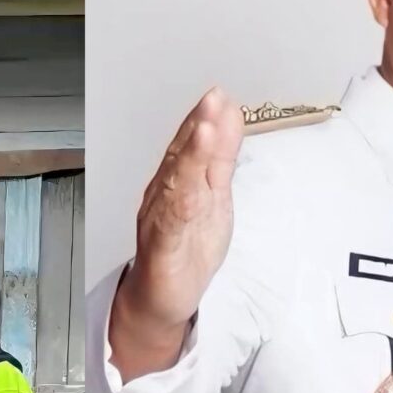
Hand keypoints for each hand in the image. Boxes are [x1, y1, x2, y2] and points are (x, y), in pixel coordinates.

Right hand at [109, 88, 245, 377]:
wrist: (161, 297)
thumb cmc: (187, 245)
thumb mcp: (214, 196)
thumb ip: (220, 158)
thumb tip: (231, 115)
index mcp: (178, 179)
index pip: (191, 143)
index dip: (204, 118)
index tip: (219, 94)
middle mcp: (165, 193)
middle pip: (181, 156)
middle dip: (197, 126)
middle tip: (214, 98)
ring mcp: (161, 219)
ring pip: (175, 184)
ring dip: (189, 156)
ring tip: (204, 130)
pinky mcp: (163, 248)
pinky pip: (170, 223)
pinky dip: (179, 202)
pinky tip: (188, 187)